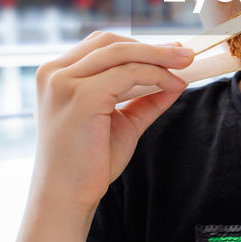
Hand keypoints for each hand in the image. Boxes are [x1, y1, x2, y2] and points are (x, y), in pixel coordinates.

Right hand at [31, 32, 193, 215]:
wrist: (67, 199)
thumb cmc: (88, 164)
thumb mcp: (121, 122)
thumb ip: (145, 99)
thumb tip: (176, 79)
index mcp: (56, 75)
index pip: (100, 45)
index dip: (138, 45)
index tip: (171, 51)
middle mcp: (54, 73)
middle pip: (111, 42)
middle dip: (152, 46)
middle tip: (186, 54)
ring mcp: (64, 83)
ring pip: (122, 54)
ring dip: (159, 56)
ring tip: (186, 64)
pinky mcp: (81, 96)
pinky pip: (128, 74)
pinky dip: (156, 75)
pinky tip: (173, 85)